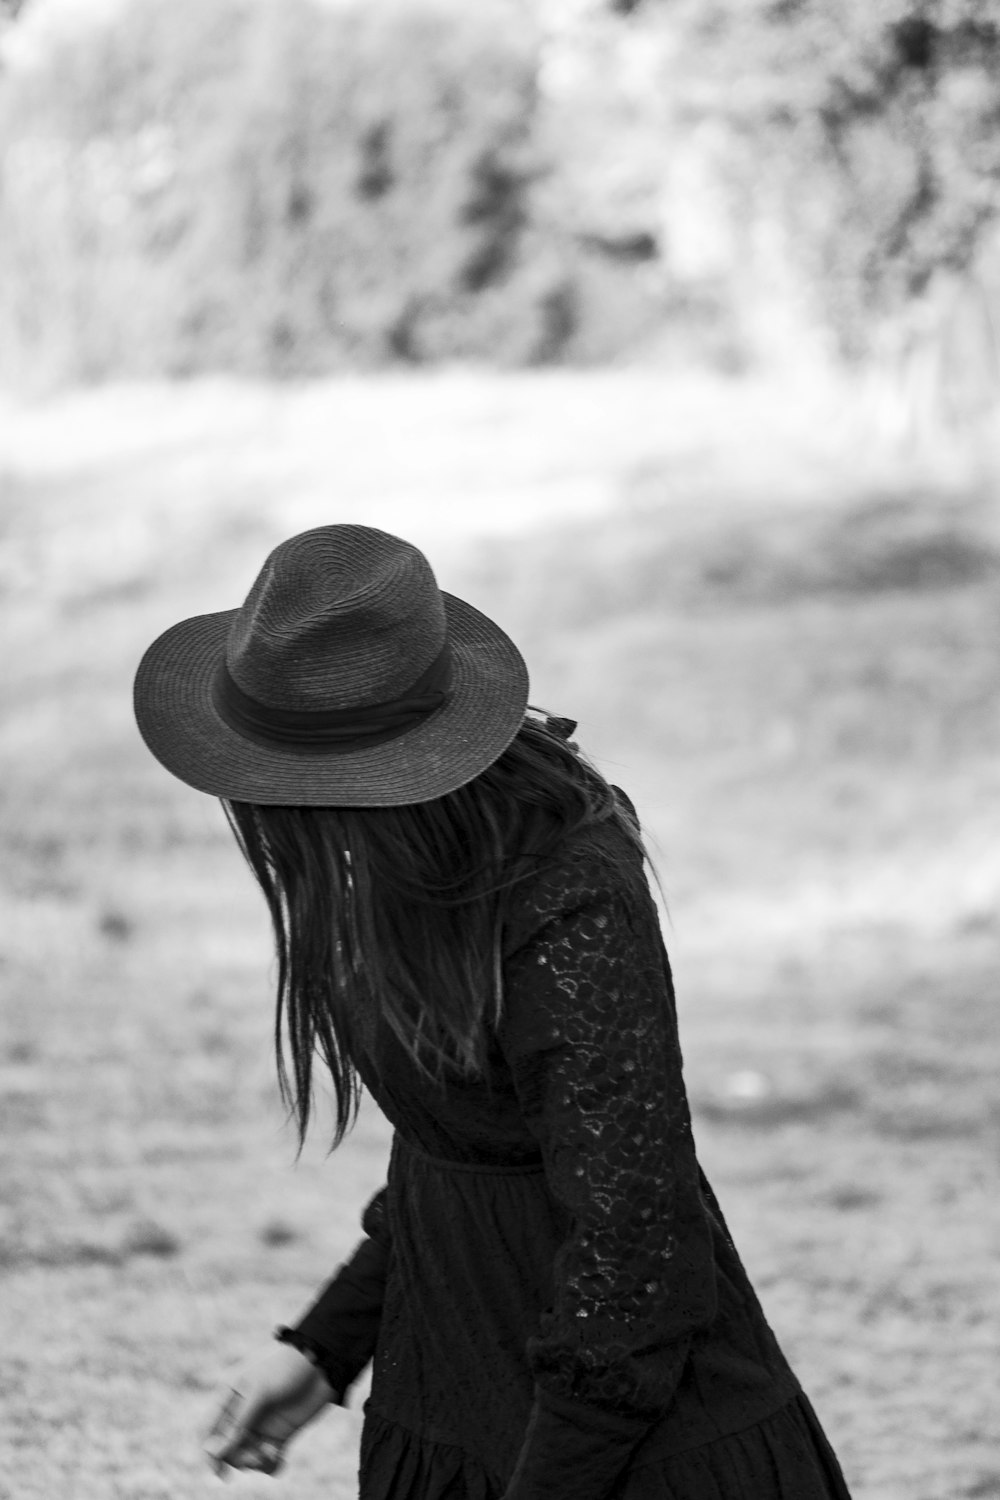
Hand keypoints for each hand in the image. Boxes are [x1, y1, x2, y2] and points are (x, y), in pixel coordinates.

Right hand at [204, 1342, 337, 1478]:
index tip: (219, 1469)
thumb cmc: (287, 1368)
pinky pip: (266, 1460)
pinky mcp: (279, 1435)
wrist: (323, 1363)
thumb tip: (215, 1452)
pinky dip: (270, 1465)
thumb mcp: (260, 1391)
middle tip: (257, 1455)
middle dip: (238, 1457)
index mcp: (229, 1396)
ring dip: (254, 1462)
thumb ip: (239, 1421)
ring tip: (271, 1454)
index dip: (209, 1453)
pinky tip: (280, 1460)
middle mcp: (242, 1414)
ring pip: (245, 1457)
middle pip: (226, 1449)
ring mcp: (260, 1426)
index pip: (208, 1430)